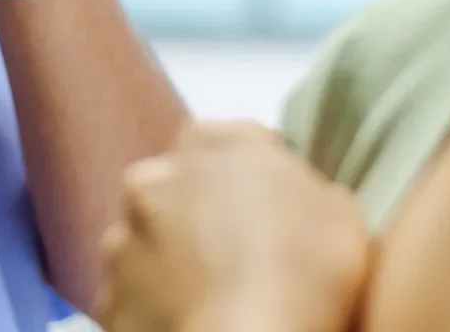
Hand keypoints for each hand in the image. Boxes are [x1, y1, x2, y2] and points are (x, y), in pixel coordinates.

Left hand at [97, 123, 371, 331]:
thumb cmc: (304, 274)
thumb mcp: (340, 214)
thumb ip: (308, 189)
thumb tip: (305, 198)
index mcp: (209, 147)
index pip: (221, 137)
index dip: (247, 164)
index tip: (269, 193)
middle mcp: (154, 181)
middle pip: (173, 185)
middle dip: (197, 209)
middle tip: (237, 249)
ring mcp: (122, 239)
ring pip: (145, 238)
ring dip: (170, 256)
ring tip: (212, 293)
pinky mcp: (109, 295)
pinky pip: (133, 292)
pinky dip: (154, 303)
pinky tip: (189, 319)